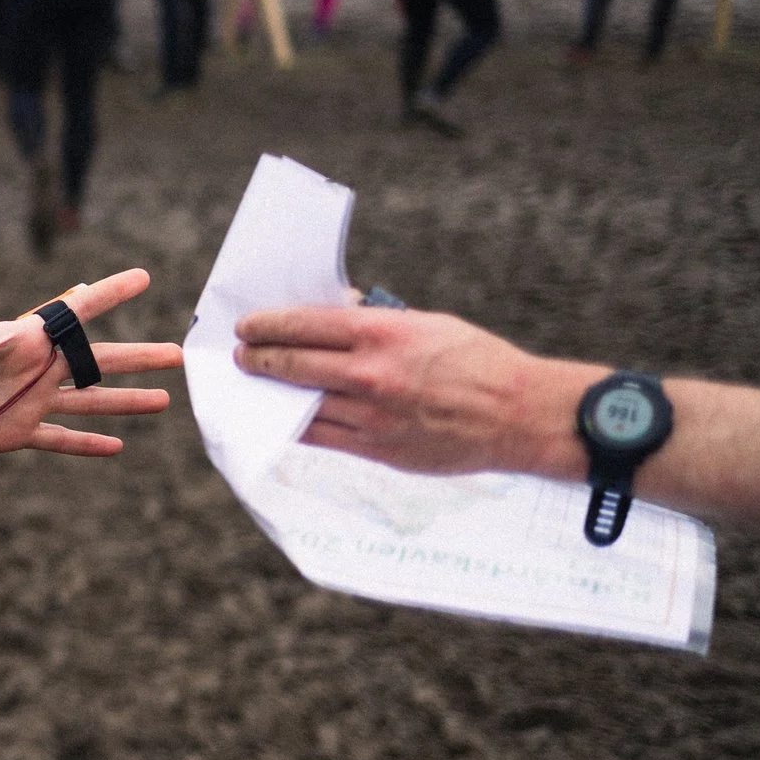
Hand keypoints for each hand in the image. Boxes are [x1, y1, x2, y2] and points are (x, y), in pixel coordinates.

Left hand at [0, 269, 181, 456]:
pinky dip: (87, 443)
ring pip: (90, 401)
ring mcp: (28, 402)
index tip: (144, 277)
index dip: (109, 294)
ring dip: (126, 401)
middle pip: (98, 361)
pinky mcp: (15, 432)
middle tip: (183, 354)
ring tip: (167, 399)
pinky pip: (60, 438)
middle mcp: (35, 369)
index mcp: (23, 341)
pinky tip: (117, 446)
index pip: (74, 314)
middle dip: (139, 357)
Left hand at [233, 304, 587, 479]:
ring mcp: (371, 416)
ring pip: (300, 404)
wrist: (520, 416)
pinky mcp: (377, 449)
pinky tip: (282, 418)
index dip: (267, 325)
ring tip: (253, 385)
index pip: (305, 324)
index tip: (247, 326)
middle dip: (255, 358)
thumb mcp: (427, 323)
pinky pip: (321, 438)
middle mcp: (371, 374)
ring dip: (269, 394)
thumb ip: (375, 320)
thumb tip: (331, 309)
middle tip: (240, 355)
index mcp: (383, 333)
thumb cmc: (477, 361)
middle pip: (291, 364)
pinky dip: (296, 426)